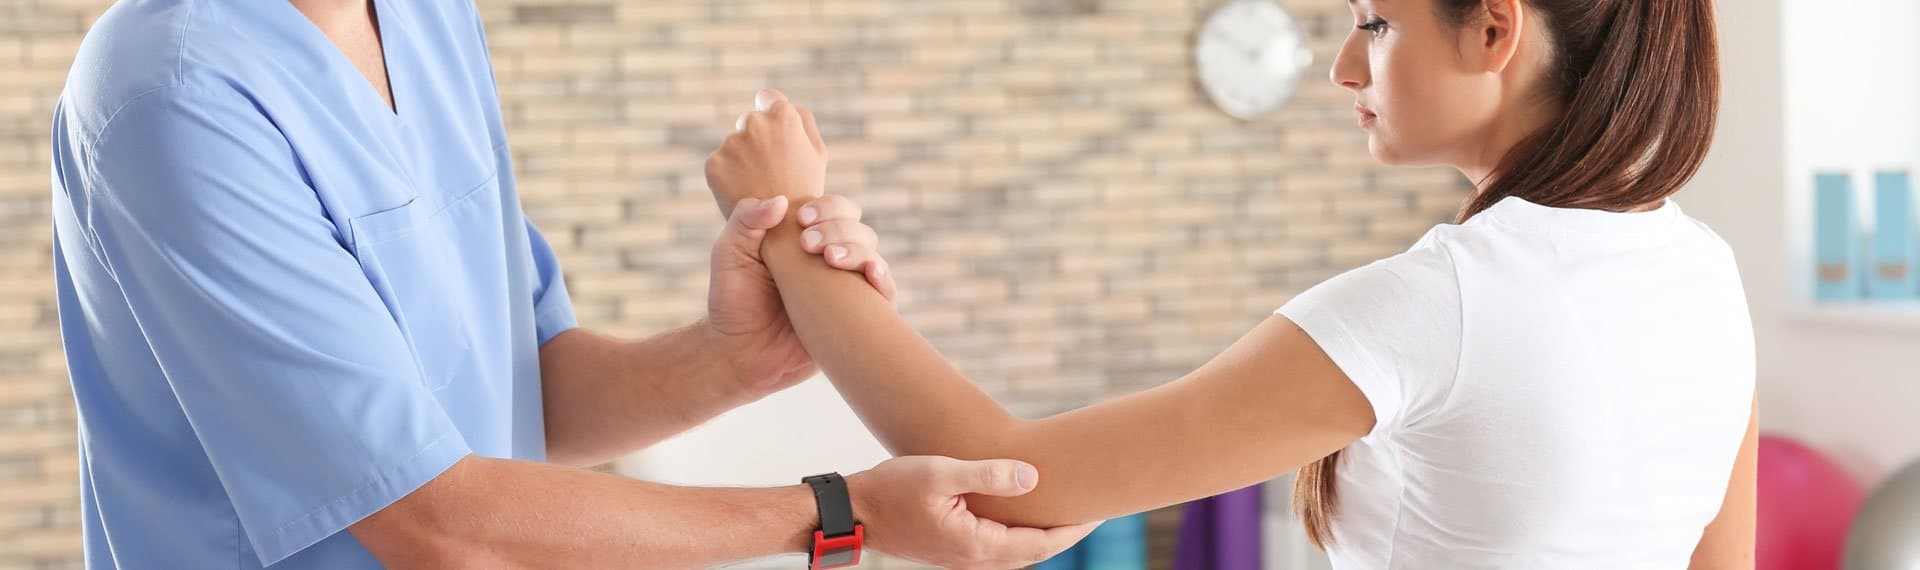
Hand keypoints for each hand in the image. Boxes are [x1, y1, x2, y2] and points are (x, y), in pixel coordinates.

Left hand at [705, 194, 895, 398]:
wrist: (740, 355)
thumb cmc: (732, 303)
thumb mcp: (729, 254)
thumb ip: (746, 221)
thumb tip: (781, 201)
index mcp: (805, 239)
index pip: (833, 209)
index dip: (827, 207)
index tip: (802, 219)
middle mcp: (831, 260)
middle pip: (857, 228)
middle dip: (838, 229)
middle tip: (808, 244)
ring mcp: (845, 288)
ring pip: (872, 255)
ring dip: (858, 250)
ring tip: (831, 260)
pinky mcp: (856, 318)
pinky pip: (884, 295)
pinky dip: (883, 279)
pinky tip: (871, 275)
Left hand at [706, 88, 826, 217]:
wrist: (782, 234)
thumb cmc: (805, 191)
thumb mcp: (817, 153)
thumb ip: (802, 122)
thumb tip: (785, 106)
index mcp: (783, 116)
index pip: (767, 97)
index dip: (771, 111)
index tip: (774, 131)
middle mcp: (754, 124)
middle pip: (749, 120)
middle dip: (757, 138)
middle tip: (771, 168)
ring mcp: (731, 144)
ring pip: (734, 144)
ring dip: (742, 158)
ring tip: (759, 185)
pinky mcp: (714, 164)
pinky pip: (720, 163)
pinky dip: (728, 176)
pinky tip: (744, 192)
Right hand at [848, 456, 1099, 569]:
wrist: (854, 511)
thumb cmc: (893, 489)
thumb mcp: (941, 473)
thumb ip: (987, 474)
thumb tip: (1032, 477)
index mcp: (976, 545)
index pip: (1039, 545)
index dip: (1073, 530)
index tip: (1100, 513)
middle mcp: (973, 560)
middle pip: (1034, 553)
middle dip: (1066, 534)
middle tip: (1095, 511)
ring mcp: (963, 559)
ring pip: (1017, 554)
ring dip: (1044, 537)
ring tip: (1068, 514)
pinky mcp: (954, 550)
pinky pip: (1000, 549)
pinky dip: (1022, 537)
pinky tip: (1027, 517)